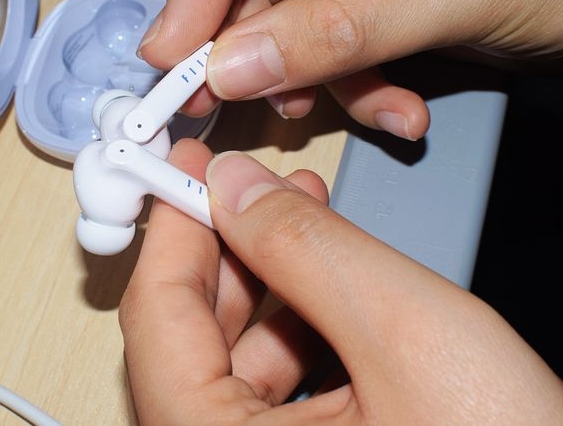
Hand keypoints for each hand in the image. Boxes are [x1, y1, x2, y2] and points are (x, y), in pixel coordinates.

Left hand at [119, 139, 562, 423]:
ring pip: (230, 363)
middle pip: (187, 341)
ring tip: (300, 218)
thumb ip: (307, 249)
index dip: (171, 231)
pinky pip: (271, 393)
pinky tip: (327, 284)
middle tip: (241, 187)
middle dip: (223, 250)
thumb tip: (232, 187)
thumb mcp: (406, 332)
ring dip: (265, 283)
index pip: (156, 323)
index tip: (181, 169)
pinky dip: (295, 328)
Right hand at [138, 0, 562, 139]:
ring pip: (292, 15)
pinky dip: (357, 83)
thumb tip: (237, 65)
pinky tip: (395, 109)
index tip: (169, 52)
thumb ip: (342, 26)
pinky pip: (334, 41)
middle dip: (249, 42)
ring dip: (314, 77)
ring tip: (351, 109)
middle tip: (221, 99)